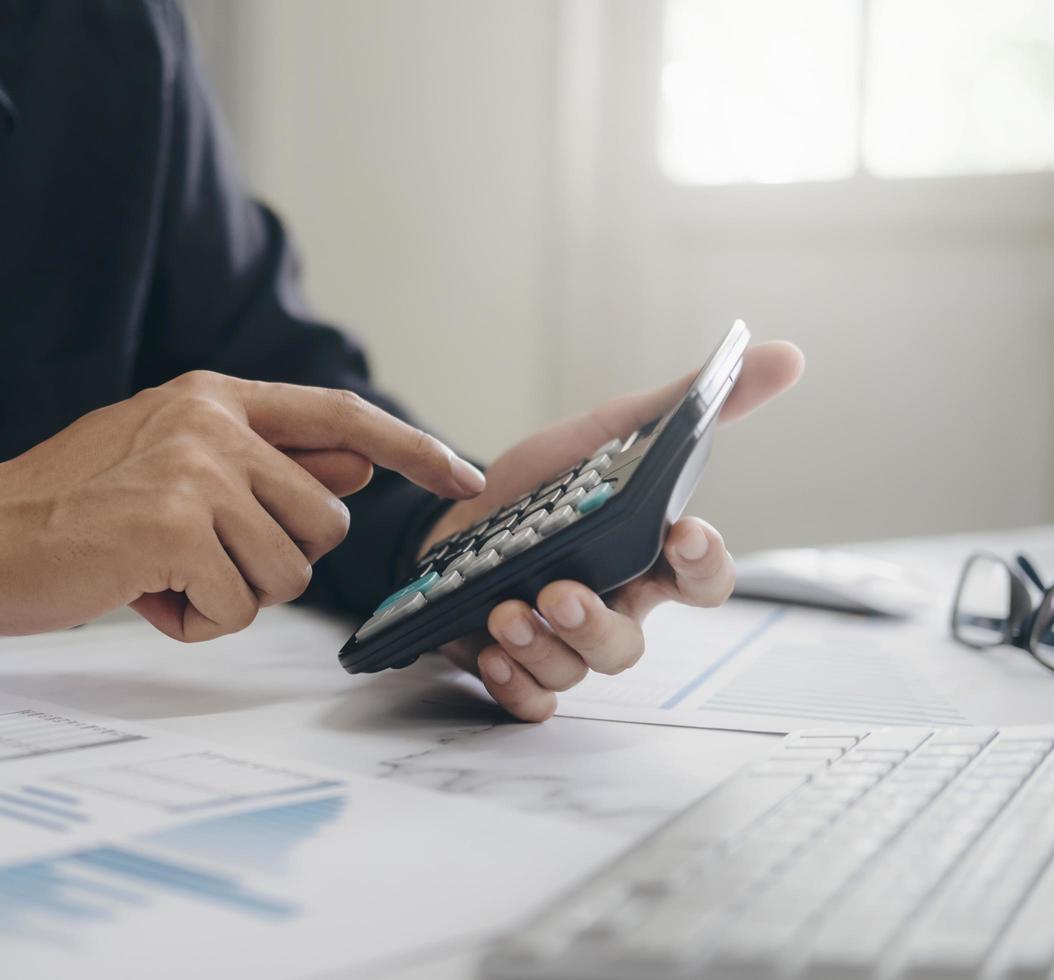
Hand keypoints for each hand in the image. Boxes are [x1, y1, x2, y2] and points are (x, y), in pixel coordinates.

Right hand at [0, 371, 484, 640]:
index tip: (460, 476)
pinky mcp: (176, 527)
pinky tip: (140, 595)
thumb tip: (355, 469)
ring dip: (229, 597)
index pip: (341, 414)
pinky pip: (237, 607)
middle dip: (272, 564)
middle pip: (322, 526)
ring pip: (286, 574)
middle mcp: (212, 422)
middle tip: (195, 562)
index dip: (409, 448)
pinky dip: (194, 621)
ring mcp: (195, 470)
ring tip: (158, 576)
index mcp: (214, 398)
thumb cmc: (66, 508)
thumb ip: (263, 462)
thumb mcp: (169, 462)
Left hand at [422, 342, 804, 721]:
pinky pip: (530, 701)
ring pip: (577, 672)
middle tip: (560, 593)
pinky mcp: (514, 664)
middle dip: (597, 625)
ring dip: (542, 648)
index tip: (685, 533)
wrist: (453, 513)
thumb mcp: (607, 433)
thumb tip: (785, 355)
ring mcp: (563, 642)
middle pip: (631, 646)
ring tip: (506, 611)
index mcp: (644, 558)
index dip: (706, 564)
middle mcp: (612, 607)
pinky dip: (513, 687)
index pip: (703, 579)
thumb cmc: (542, 485)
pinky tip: (487, 654)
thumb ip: (684, 405)